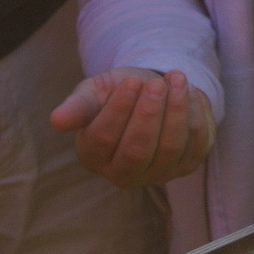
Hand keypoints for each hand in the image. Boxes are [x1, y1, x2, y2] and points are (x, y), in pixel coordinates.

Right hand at [50, 68, 215, 186]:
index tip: (131, 81)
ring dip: (176, 110)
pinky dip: (196, 114)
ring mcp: (157, 174)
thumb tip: (57, 120)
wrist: (154, 93)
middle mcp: (123, 174)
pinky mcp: (187, 165)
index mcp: (93, 157)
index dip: (118, 109)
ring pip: (170, 147)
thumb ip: (78, 106)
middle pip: (137, 150)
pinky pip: (197, 143)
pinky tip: (189, 91)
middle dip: (149, 113)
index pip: (103, 139)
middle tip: (155, 83)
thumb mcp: (94, 93)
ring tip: (176, 78)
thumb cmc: (117, 93)